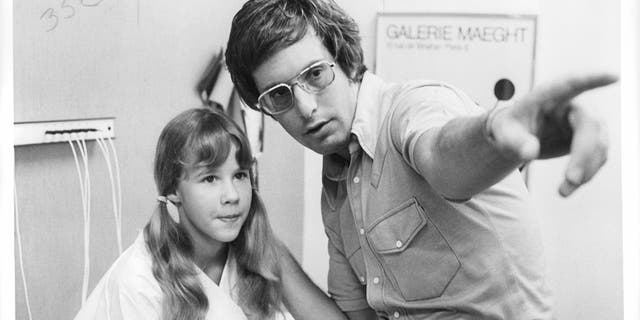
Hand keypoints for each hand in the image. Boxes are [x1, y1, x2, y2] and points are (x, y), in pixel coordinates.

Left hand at [488, 73, 617, 196]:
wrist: (516, 137)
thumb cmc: (509, 128)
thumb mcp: (504, 134)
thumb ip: (515, 141)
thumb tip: (529, 152)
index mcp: (547, 96)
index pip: (571, 83)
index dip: (592, 79)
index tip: (613, 76)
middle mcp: (570, 105)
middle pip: (589, 126)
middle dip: (583, 154)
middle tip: (571, 180)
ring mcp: (583, 121)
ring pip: (599, 144)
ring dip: (586, 169)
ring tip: (563, 191)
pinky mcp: (589, 138)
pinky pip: (598, 156)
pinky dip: (587, 173)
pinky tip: (570, 186)